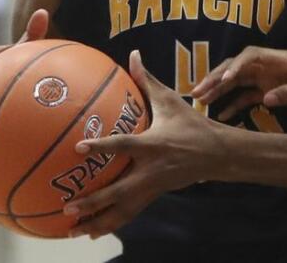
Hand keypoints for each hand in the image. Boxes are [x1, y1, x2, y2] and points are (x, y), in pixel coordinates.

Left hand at [65, 50, 224, 238]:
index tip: (80, 148)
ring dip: (98, 221)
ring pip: (122, 210)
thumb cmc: (192, 124)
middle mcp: (151, 169)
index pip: (124, 145)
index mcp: (153, 144)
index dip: (103, 146)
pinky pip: (129, 213)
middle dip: (94, 201)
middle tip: (68, 205)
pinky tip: (92, 232)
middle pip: (119, 190)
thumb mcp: (171, 101)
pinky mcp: (154, 195)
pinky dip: (110, 224)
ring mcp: (153, 186)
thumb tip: (133, 54)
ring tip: (72, 231)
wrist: (218, 154)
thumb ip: (148, 80)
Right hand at [190, 46, 286, 120]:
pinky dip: (232, 104)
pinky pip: (245, 95)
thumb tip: (266, 99)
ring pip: (235, 81)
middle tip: (196, 92)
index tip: (224, 79)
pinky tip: (220, 115)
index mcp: (277, 58)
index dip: (235, 66)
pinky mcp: (267, 90)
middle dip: (215, 78)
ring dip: (217, 90)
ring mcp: (265, 77)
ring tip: (199, 102)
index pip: (250, 57)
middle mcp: (267, 65)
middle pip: (235, 68)